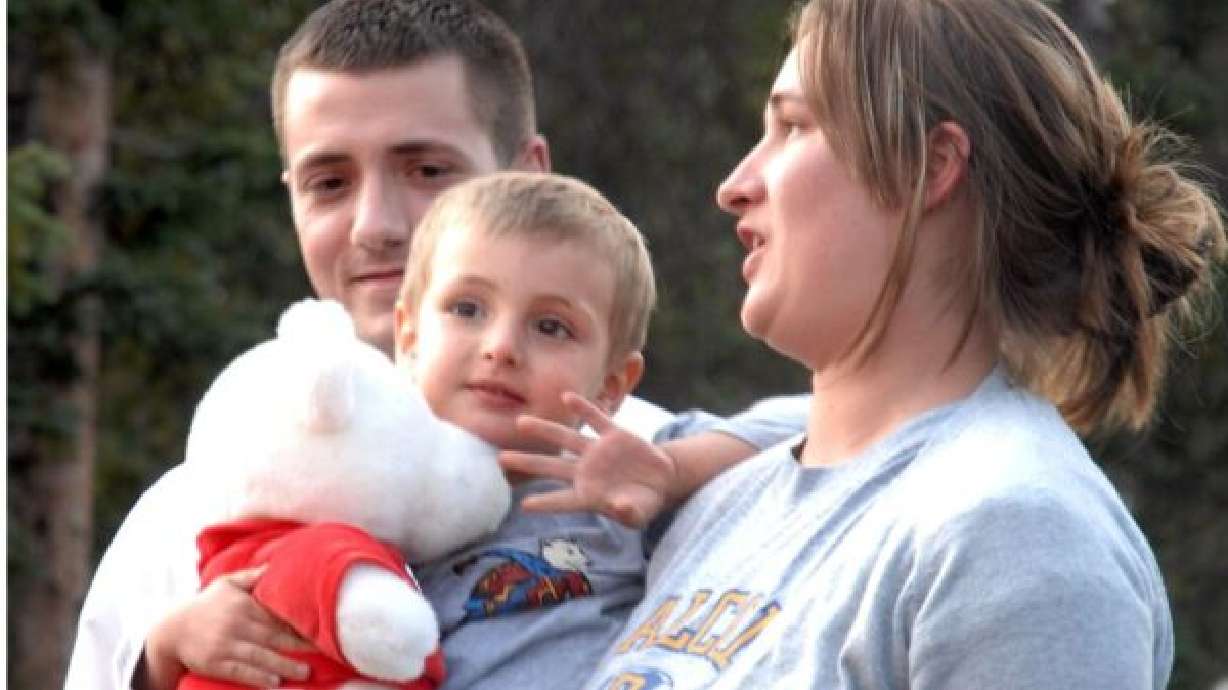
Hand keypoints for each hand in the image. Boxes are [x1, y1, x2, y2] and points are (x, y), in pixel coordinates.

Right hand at [142, 566, 312, 689]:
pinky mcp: (215, 663)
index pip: (276, 616)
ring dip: (282, 665)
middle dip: (297, 646)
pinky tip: (273, 683)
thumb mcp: (225, 584)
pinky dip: (257, 677)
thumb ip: (251, 577)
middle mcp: (236, 624)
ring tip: (303, 672)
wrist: (171, 630)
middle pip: (272, 637)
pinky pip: (239, 672)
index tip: (319, 630)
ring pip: (259, 656)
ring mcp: (225, 644)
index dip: (298, 624)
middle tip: (323, 653)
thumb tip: (275, 565)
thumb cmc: (206, 605)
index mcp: (243, 605)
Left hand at [498, 392, 681, 528]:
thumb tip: (620, 509)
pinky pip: (596, 419)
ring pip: (566, 438)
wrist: (661, 479)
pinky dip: (583, 408)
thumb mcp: (639, 512)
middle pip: (551, 467)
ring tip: (520, 423)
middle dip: (527, 463)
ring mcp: (599, 452)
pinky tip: (566, 397)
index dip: (546, 503)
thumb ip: (629, 512)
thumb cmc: (643, 502)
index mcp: (590, 496)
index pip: (563, 500)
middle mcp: (587, 472)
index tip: (524, 505)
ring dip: (544, 430)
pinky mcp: (615, 435)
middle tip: (500, 459)